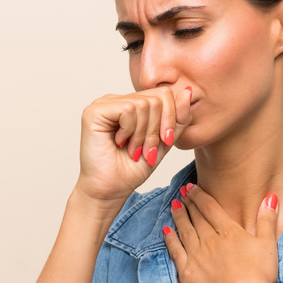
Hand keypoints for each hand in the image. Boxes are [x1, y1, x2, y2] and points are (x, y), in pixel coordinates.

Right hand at [76, 86, 191, 203]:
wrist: (110, 191)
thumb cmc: (132, 169)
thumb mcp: (164, 142)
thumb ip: (177, 119)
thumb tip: (187, 92)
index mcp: (132, 104)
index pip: (164, 94)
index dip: (171, 118)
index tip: (165, 141)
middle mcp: (118, 100)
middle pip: (156, 98)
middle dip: (157, 130)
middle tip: (145, 149)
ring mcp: (105, 104)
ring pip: (144, 104)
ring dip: (144, 134)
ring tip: (133, 149)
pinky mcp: (94, 111)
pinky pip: (128, 109)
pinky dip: (131, 131)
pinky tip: (119, 143)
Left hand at [164, 184, 281, 282]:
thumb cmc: (258, 277)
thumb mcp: (268, 244)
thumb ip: (267, 219)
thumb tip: (270, 197)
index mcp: (228, 231)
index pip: (210, 207)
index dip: (199, 195)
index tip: (191, 187)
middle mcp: (209, 239)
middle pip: (196, 216)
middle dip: (189, 202)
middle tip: (182, 192)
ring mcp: (196, 255)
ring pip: (185, 230)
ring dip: (179, 216)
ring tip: (174, 205)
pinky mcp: (187, 271)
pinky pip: (175, 250)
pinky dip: (170, 239)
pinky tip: (166, 231)